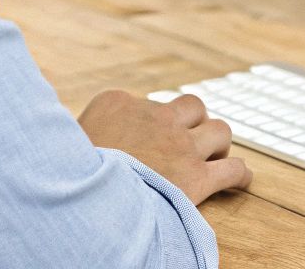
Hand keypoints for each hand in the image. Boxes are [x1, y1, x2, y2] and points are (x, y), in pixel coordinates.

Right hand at [77, 89, 251, 203]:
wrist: (83, 200)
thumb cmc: (68, 172)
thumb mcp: (63, 136)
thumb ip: (81, 124)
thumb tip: (78, 115)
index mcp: (119, 103)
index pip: (146, 103)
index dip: (151, 122)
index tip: (147, 137)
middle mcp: (156, 117)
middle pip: (191, 107)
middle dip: (194, 124)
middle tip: (189, 143)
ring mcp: (179, 146)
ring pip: (219, 131)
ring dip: (218, 144)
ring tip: (213, 157)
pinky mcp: (196, 177)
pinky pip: (232, 170)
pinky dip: (239, 175)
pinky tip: (241, 180)